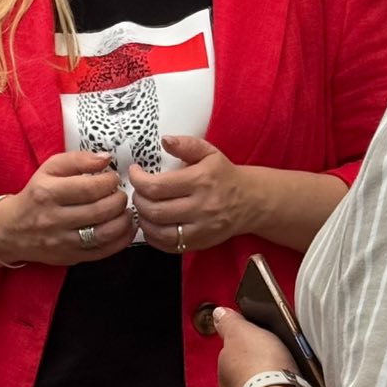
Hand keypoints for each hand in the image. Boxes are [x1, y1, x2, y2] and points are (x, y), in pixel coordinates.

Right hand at [0, 151, 135, 266]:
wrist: (12, 230)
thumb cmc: (36, 196)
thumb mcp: (49, 169)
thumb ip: (78, 160)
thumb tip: (106, 158)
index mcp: (47, 193)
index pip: (88, 188)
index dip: (109, 182)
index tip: (113, 178)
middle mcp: (54, 219)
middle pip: (99, 210)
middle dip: (118, 200)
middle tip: (120, 194)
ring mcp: (63, 241)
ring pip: (104, 234)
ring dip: (123, 221)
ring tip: (124, 210)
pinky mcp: (71, 257)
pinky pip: (104, 252)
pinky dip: (121, 240)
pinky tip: (125, 228)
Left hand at [130, 135, 247, 254]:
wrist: (251, 201)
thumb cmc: (225, 175)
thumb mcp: (209, 153)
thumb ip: (186, 145)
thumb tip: (164, 140)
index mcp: (200, 181)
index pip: (157, 186)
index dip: (138, 180)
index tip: (135, 172)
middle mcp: (201, 207)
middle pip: (155, 210)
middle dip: (138, 200)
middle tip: (138, 191)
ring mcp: (201, 229)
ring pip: (159, 231)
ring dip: (143, 220)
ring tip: (143, 207)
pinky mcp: (200, 243)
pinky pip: (168, 246)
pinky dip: (153, 237)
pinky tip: (152, 224)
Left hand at [212, 308, 296, 386]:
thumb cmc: (259, 363)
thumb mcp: (242, 331)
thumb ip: (230, 323)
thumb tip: (218, 313)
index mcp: (223, 366)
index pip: (230, 352)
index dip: (245, 344)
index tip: (259, 340)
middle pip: (243, 371)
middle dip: (255, 365)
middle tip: (276, 356)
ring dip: (266, 381)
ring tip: (287, 373)